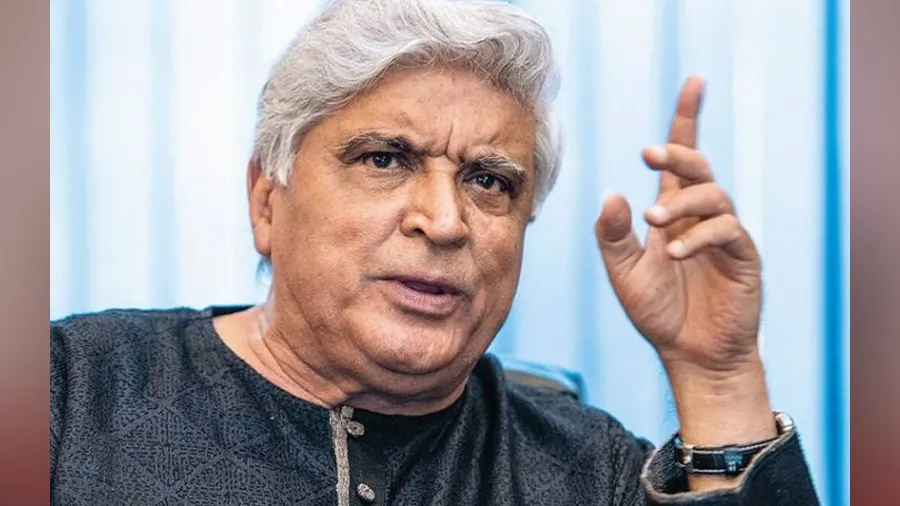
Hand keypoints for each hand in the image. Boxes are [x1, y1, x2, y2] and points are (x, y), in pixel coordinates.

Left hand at [594, 76, 761, 374]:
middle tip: (649, 153)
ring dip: (682, 202)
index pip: (681, 158)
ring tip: (653, 222)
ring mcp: (725, 236)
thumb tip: (612, 192)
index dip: (687, 119)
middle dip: (679, 153)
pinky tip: (675, 253)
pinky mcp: (742, 258)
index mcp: (673, 212)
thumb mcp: (624, 273)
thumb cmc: (659, 313)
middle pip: (699, 168)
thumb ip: (613, 237)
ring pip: (714, 196)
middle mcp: (700, 217)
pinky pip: (727, 233)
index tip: (695, 81)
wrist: (690, 356)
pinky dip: (698, 237)